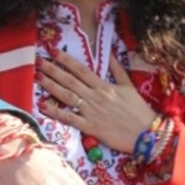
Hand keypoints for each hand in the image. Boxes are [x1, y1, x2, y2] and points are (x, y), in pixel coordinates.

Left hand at [37, 51, 156, 152]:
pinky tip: (43, 106)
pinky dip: (56, 112)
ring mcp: (91, 112)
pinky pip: (70, 118)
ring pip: (67, 96)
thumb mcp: (128, 86)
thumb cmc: (139, 110)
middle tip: (38, 61)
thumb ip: (117, 69)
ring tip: (37, 77)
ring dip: (51, 86)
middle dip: (53, 70)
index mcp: (104, 86)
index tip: (54, 51)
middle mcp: (95, 96)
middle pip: (70, 80)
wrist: (147, 133)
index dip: (66, 60)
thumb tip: (110, 52)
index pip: (81, 69)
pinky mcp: (90, 127)